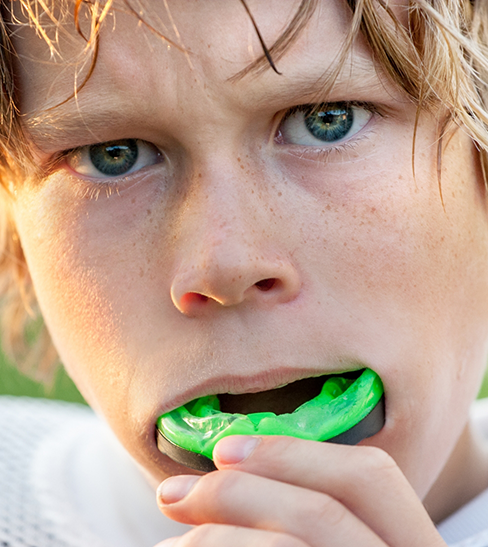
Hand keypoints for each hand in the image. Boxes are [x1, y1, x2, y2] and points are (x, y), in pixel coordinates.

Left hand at [155, 436, 446, 546]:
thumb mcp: (333, 536)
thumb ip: (304, 514)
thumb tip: (233, 466)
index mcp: (411, 544)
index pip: (370, 478)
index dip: (293, 453)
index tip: (223, 450)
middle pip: (324, 511)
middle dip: (238, 492)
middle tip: (173, 495)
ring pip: (289, 546)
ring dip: (216, 536)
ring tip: (173, 544)